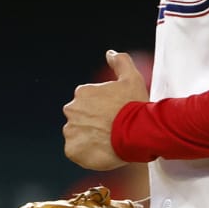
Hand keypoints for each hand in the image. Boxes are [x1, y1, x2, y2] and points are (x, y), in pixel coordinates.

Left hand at [63, 51, 148, 170]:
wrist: (137, 132)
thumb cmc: (135, 106)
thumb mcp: (132, 78)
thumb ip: (120, 62)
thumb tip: (110, 53)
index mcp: (83, 92)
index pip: (88, 102)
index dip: (102, 109)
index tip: (113, 115)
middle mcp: (72, 110)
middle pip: (80, 118)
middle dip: (92, 123)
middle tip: (111, 129)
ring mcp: (71, 131)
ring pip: (78, 135)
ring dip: (89, 138)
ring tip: (108, 141)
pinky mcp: (73, 150)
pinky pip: (76, 152)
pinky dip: (87, 153)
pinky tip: (103, 150)